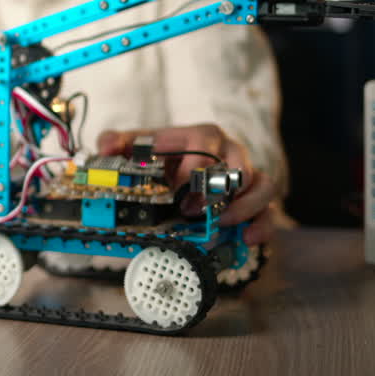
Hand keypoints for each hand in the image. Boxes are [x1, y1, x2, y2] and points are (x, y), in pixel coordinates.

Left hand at [96, 124, 277, 244]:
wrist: (174, 174)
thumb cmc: (159, 157)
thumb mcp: (135, 147)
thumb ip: (116, 142)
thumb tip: (106, 147)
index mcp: (199, 136)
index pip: (204, 140)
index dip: (195, 166)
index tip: (181, 190)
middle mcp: (228, 152)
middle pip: (239, 161)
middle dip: (220, 188)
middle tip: (197, 211)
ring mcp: (245, 176)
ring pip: (262, 184)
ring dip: (245, 205)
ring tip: (223, 223)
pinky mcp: (253, 200)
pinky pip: (268, 210)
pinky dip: (262, 225)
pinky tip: (248, 238)